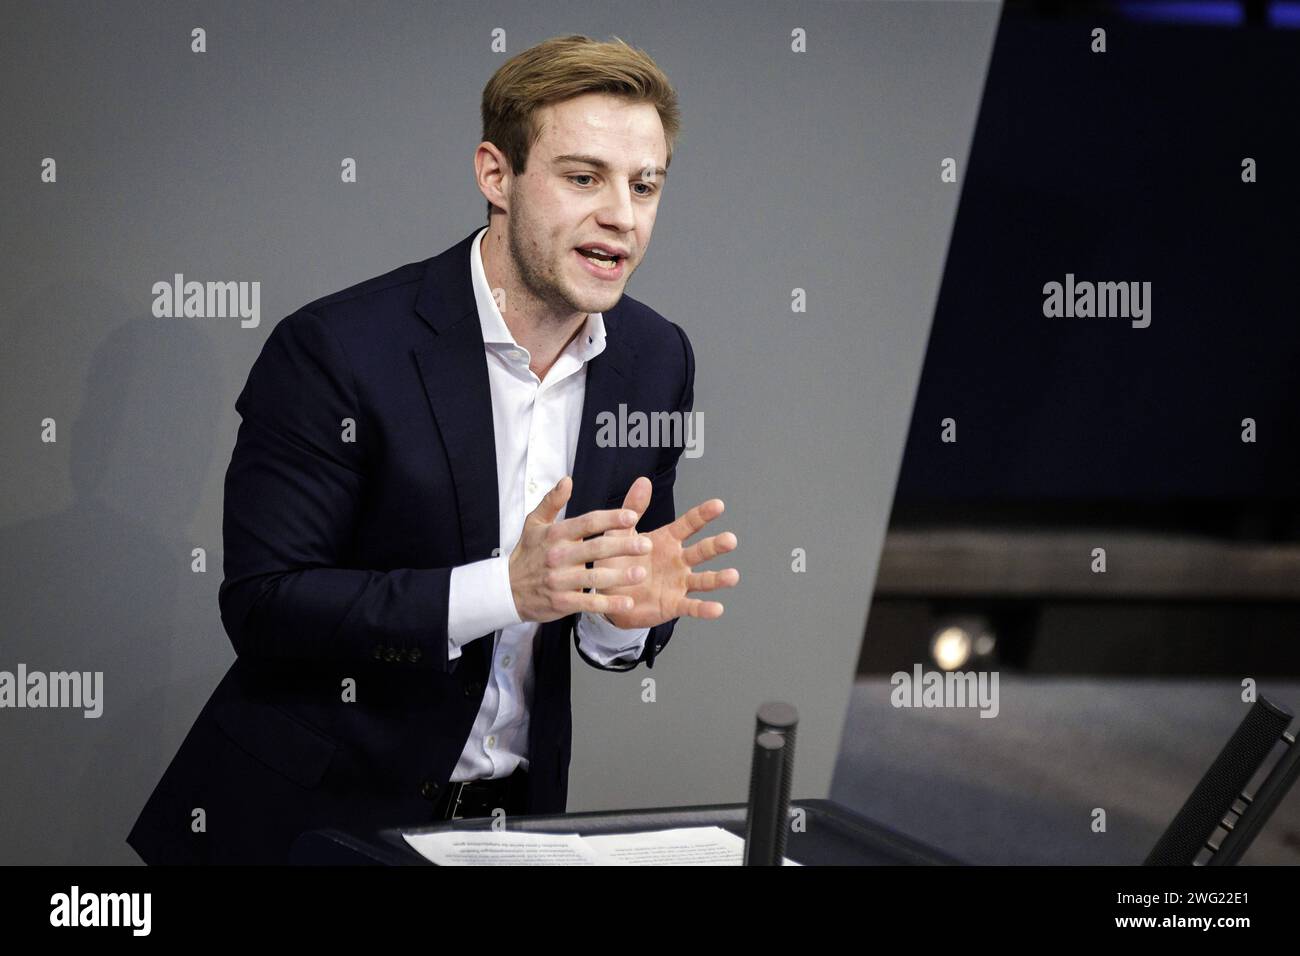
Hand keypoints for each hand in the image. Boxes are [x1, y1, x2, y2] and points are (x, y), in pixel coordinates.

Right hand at [508, 476, 654, 623]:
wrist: (507, 590)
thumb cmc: (527, 554)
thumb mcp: (534, 523)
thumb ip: (552, 501)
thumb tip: (567, 480)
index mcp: (556, 534)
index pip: (587, 522)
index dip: (610, 519)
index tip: (632, 516)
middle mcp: (558, 556)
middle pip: (596, 548)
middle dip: (623, 546)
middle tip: (647, 544)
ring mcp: (560, 580)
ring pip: (594, 577)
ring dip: (620, 576)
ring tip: (641, 572)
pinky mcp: (561, 602)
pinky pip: (588, 602)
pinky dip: (608, 603)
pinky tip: (627, 602)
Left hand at [594, 476, 738, 628]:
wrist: (608, 595)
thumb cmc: (616, 561)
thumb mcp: (620, 532)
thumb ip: (633, 508)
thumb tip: (642, 481)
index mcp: (668, 540)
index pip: (690, 524)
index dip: (703, 514)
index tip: (718, 505)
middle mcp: (679, 560)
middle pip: (702, 551)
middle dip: (717, 546)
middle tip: (730, 540)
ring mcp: (679, 583)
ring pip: (703, 579)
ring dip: (719, 578)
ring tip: (732, 576)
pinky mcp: (674, 604)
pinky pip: (691, 606)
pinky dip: (704, 609)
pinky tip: (717, 608)